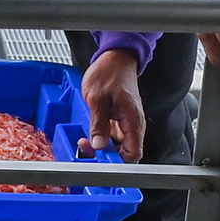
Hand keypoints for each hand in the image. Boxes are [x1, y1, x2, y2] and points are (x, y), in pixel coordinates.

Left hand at [77, 47, 144, 161]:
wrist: (116, 58)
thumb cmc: (109, 73)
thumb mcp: (97, 98)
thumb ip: (98, 123)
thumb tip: (98, 145)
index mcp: (133, 120)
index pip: (133, 153)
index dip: (118, 162)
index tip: (99, 161)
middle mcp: (134, 124)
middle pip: (125, 152)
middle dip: (106, 155)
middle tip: (86, 147)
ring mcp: (128, 122)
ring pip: (118, 145)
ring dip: (103, 147)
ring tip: (85, 140)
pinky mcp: (121, 119)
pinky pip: (114, 136)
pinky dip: (102, 137)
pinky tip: (90, 132)